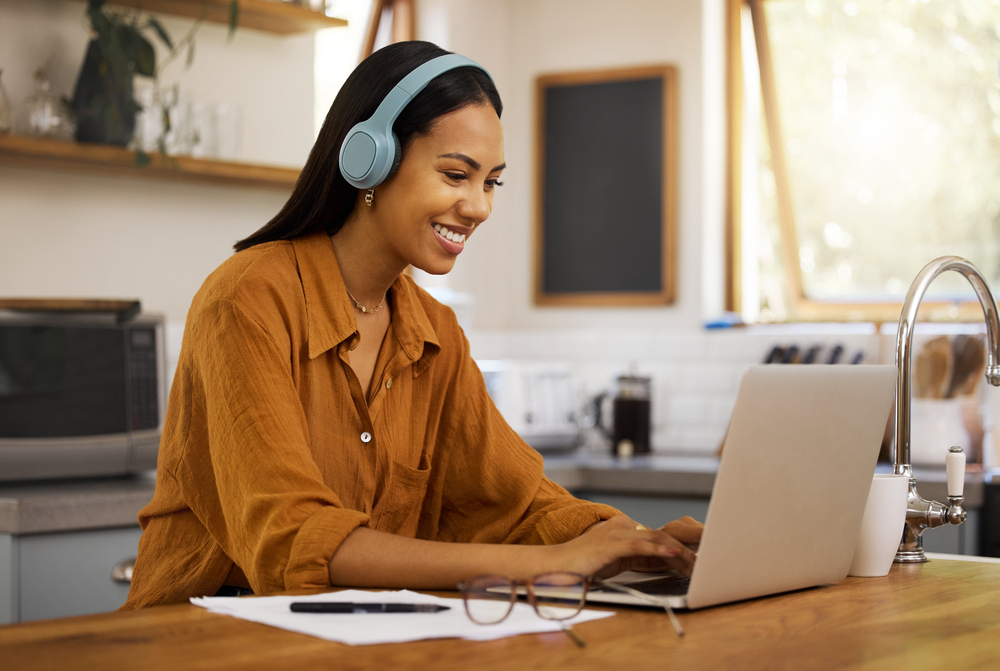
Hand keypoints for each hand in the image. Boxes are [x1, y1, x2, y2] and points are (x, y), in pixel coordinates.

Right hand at [554, 516, 697, 578]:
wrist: (557, 566)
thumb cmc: (584, 566)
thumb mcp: (618, 560)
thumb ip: (640, 558)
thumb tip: (667, 563)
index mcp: (625, 528)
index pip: (660, 537)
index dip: (682, 547)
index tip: (701, 558)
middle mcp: (623, 525)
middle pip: (663, 536)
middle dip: (687, 548)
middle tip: (707, 561)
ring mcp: (618, 533)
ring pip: (657, 540)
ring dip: (680, 552)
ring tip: (698, 563)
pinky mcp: (613, 544)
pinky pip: (642, 546)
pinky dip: (660, 551)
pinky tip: (675, 556)